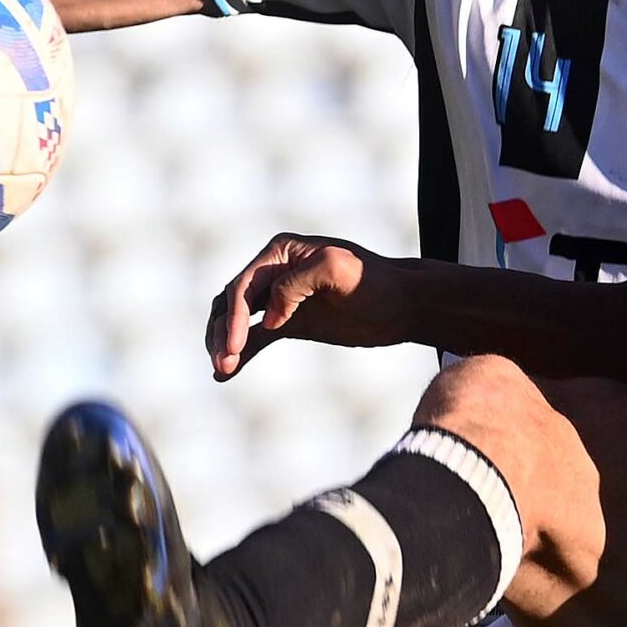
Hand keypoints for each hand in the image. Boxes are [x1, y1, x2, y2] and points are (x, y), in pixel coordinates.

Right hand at [206, 234, 395, 378]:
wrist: (404, 305)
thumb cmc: (375, 281)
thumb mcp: (337, 270)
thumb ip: (297, 282)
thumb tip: (268, 314)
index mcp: (281, 253)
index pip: (244, 285)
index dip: (234, 317)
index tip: (235, 346)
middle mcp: (274, 272)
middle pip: (231, 302)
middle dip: (222, 332)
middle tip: (223, 360)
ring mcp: (280, 299)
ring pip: (236, 321)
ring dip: (225, 343)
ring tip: (222, 368)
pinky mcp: (290, 323)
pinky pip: (255, 338)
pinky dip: (241, 353)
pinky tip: (225, 373)